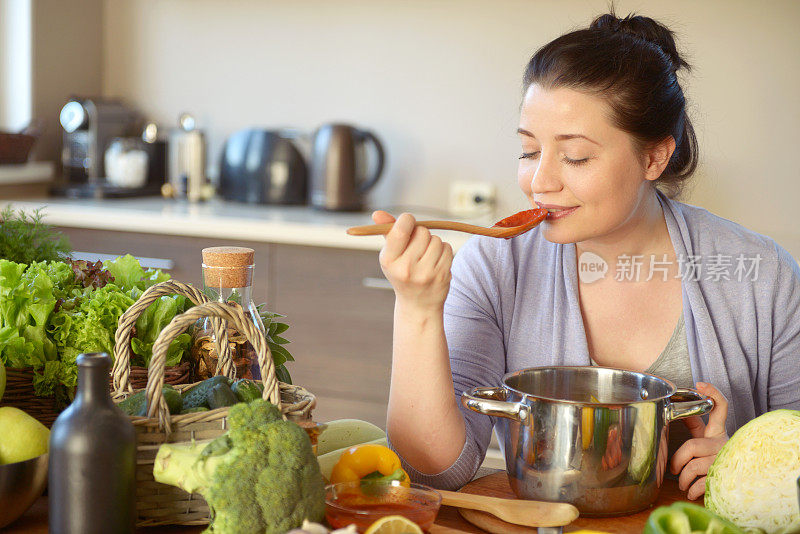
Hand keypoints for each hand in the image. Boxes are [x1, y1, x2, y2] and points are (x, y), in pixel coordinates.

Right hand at [373, 211, 453, 310]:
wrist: (418, 304)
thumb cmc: (402, 273)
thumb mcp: (390, 255)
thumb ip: (387, 232)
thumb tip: (377, 213)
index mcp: (389, 261)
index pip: (400, 230)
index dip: (407, 220)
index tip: (408, 222)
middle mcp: (406, 269)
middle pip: (422, 232)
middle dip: (421, 234)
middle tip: (416, 246)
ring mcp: (425, 274)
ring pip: (436, 240)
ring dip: (433, 243)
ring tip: (426, 256)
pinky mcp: (442, 276)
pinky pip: (447, 248)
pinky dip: (443, 251)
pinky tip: (435, 262)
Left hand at [669, 382, 729, 499]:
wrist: (740, 487)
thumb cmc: (717, 461)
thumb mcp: (707, 441)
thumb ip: (696, 428)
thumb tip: (680, 411)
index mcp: (719, 433)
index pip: (721, 408)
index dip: (712, 394)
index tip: (700, 384)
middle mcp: (725, 444)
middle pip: (692, 445)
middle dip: (677, 460)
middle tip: (674, 469)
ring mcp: (726, 461)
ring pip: (693, 466)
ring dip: (683, 479)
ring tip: (682, 483)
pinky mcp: (726, 477)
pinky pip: (702, 483)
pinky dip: (692, 490)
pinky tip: (691, 492)